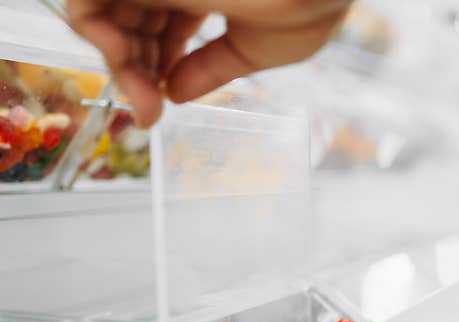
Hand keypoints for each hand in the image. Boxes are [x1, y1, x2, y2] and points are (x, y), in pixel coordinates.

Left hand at [67, 0, 351, 126]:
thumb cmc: (310, 1)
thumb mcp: (259, 48)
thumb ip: (213, 68)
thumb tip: (176, 93)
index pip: (158, 27)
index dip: (155, 67)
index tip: (158, 105)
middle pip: (128, 25)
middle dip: (134, 73)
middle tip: (148, 111)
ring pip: (103, 15)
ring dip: (117, 64)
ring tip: (143, 100)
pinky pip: (87, 4)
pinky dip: (97, 38)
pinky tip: (127, 69)